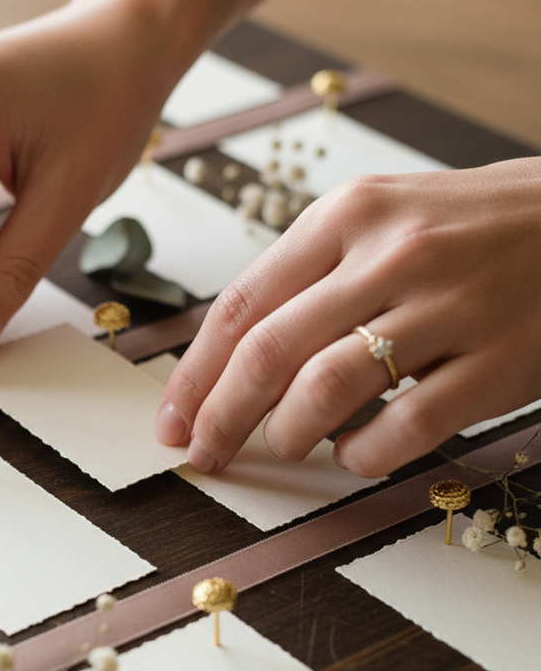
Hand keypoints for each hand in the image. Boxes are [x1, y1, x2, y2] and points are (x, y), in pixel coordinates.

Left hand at [156, 158, 540, 476]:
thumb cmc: (463, 230)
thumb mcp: (376, 223)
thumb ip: (304, 281)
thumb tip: (227, 367)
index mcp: (346, 215)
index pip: (241, 307)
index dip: (194, 376)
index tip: (172, 421)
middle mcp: (390, 254)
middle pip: (269, 354)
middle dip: (221, 418)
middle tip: (204, 454)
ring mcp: (448, 305)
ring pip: (327, 389)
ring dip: (289, 434)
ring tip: (288, 443)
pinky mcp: (497, 361)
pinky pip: (404, 428)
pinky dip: (362, 454)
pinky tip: (354, 451)